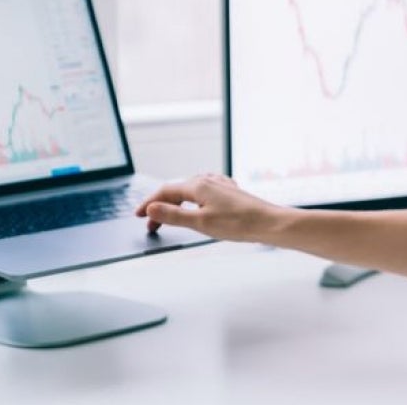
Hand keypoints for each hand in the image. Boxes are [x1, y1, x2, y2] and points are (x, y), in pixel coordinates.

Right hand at [136, 173, 283, 242]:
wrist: (269, 223)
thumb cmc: (239, 223)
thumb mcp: (201, 222)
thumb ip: (174, 215)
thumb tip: (151, 208)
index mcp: (198, 185)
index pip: (165, 192)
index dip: (149, 203)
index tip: (137, 215)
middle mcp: (208, 181)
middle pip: (176, 190)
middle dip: (161, 207)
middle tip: (152, 225)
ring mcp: (220, 185)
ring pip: (190, 190)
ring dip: (176, 204)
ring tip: (170, 217)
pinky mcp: (230, 193)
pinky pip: (204, 191)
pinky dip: (192, 199)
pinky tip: (197, 204)